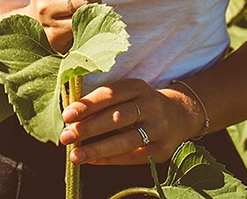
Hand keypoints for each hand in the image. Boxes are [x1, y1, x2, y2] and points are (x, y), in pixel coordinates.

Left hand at [60, 78, 202, 165]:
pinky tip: (92, 160)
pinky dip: (111, 160)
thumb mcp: (130, 92)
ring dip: (97, 149)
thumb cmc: (142, 103)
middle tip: (66, 136)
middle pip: (117, 117)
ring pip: (126, 141)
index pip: (111, 94)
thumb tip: (72, 113)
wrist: (180, 115)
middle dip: (89, 127)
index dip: (89, 104)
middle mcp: (151, 106)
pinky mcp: (162, 150)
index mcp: (139, 87)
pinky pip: (133, 157)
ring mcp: (158, 129)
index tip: (67, 115)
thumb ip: (106, 99)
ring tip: (74, 156)